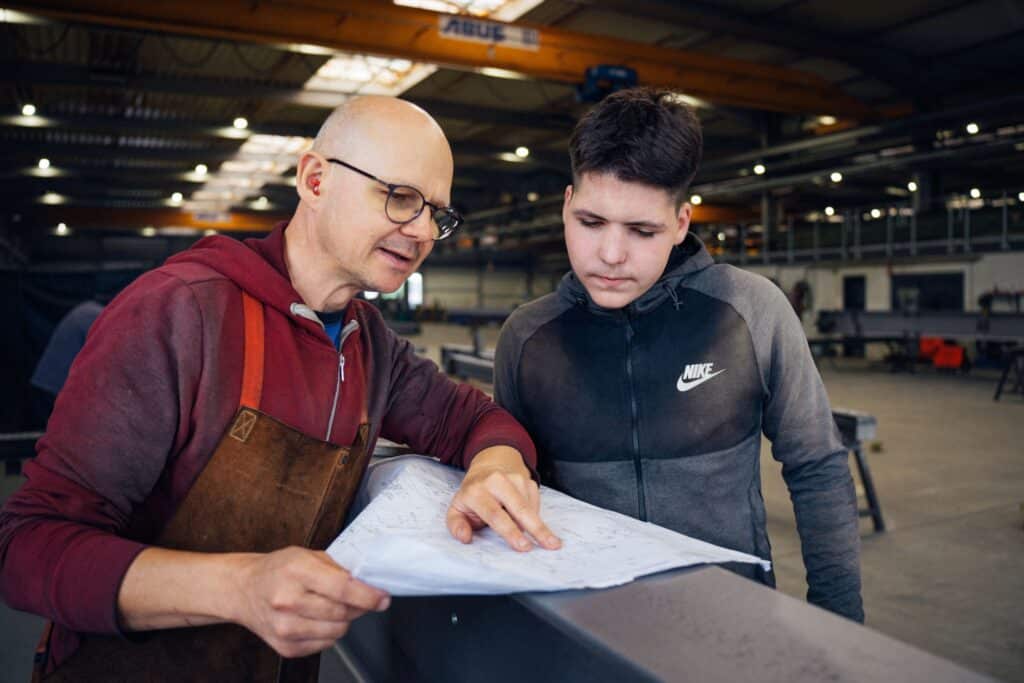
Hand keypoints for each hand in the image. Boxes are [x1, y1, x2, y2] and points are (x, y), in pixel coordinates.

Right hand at [232, 546, 389, 657]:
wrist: (243, 589)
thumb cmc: (278, 569)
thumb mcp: (307, 555)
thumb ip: (337, 569)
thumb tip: (368, 584)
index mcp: (296, 571)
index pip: (342, 588)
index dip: (368, 595)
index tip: (382, 598)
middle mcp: (287, 600)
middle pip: (342, 613)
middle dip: (358, 606)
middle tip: (357, 598)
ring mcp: (284, 627)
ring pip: (336, 632)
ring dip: (342, 621)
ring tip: (330, 606)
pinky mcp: (285, 647)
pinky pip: (324, 645)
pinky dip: (328, 633)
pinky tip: (316, 619)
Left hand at [446, 446, 561, 551]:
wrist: (487, 467)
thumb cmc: (472, 496)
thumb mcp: (457, 510)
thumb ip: (456, 526)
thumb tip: (464, 537)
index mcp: (476, 491)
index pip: (495, 515)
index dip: (510, 532)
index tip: (523, 546)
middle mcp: (497, 481)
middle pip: (520, 509)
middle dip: (536, 528)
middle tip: (551, 545)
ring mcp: (515, 478)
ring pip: (530, 508)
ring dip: (535, 526)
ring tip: (545, 541)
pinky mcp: (528, 480)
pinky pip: (536, 505)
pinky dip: (534, 517)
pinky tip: (528, 520)